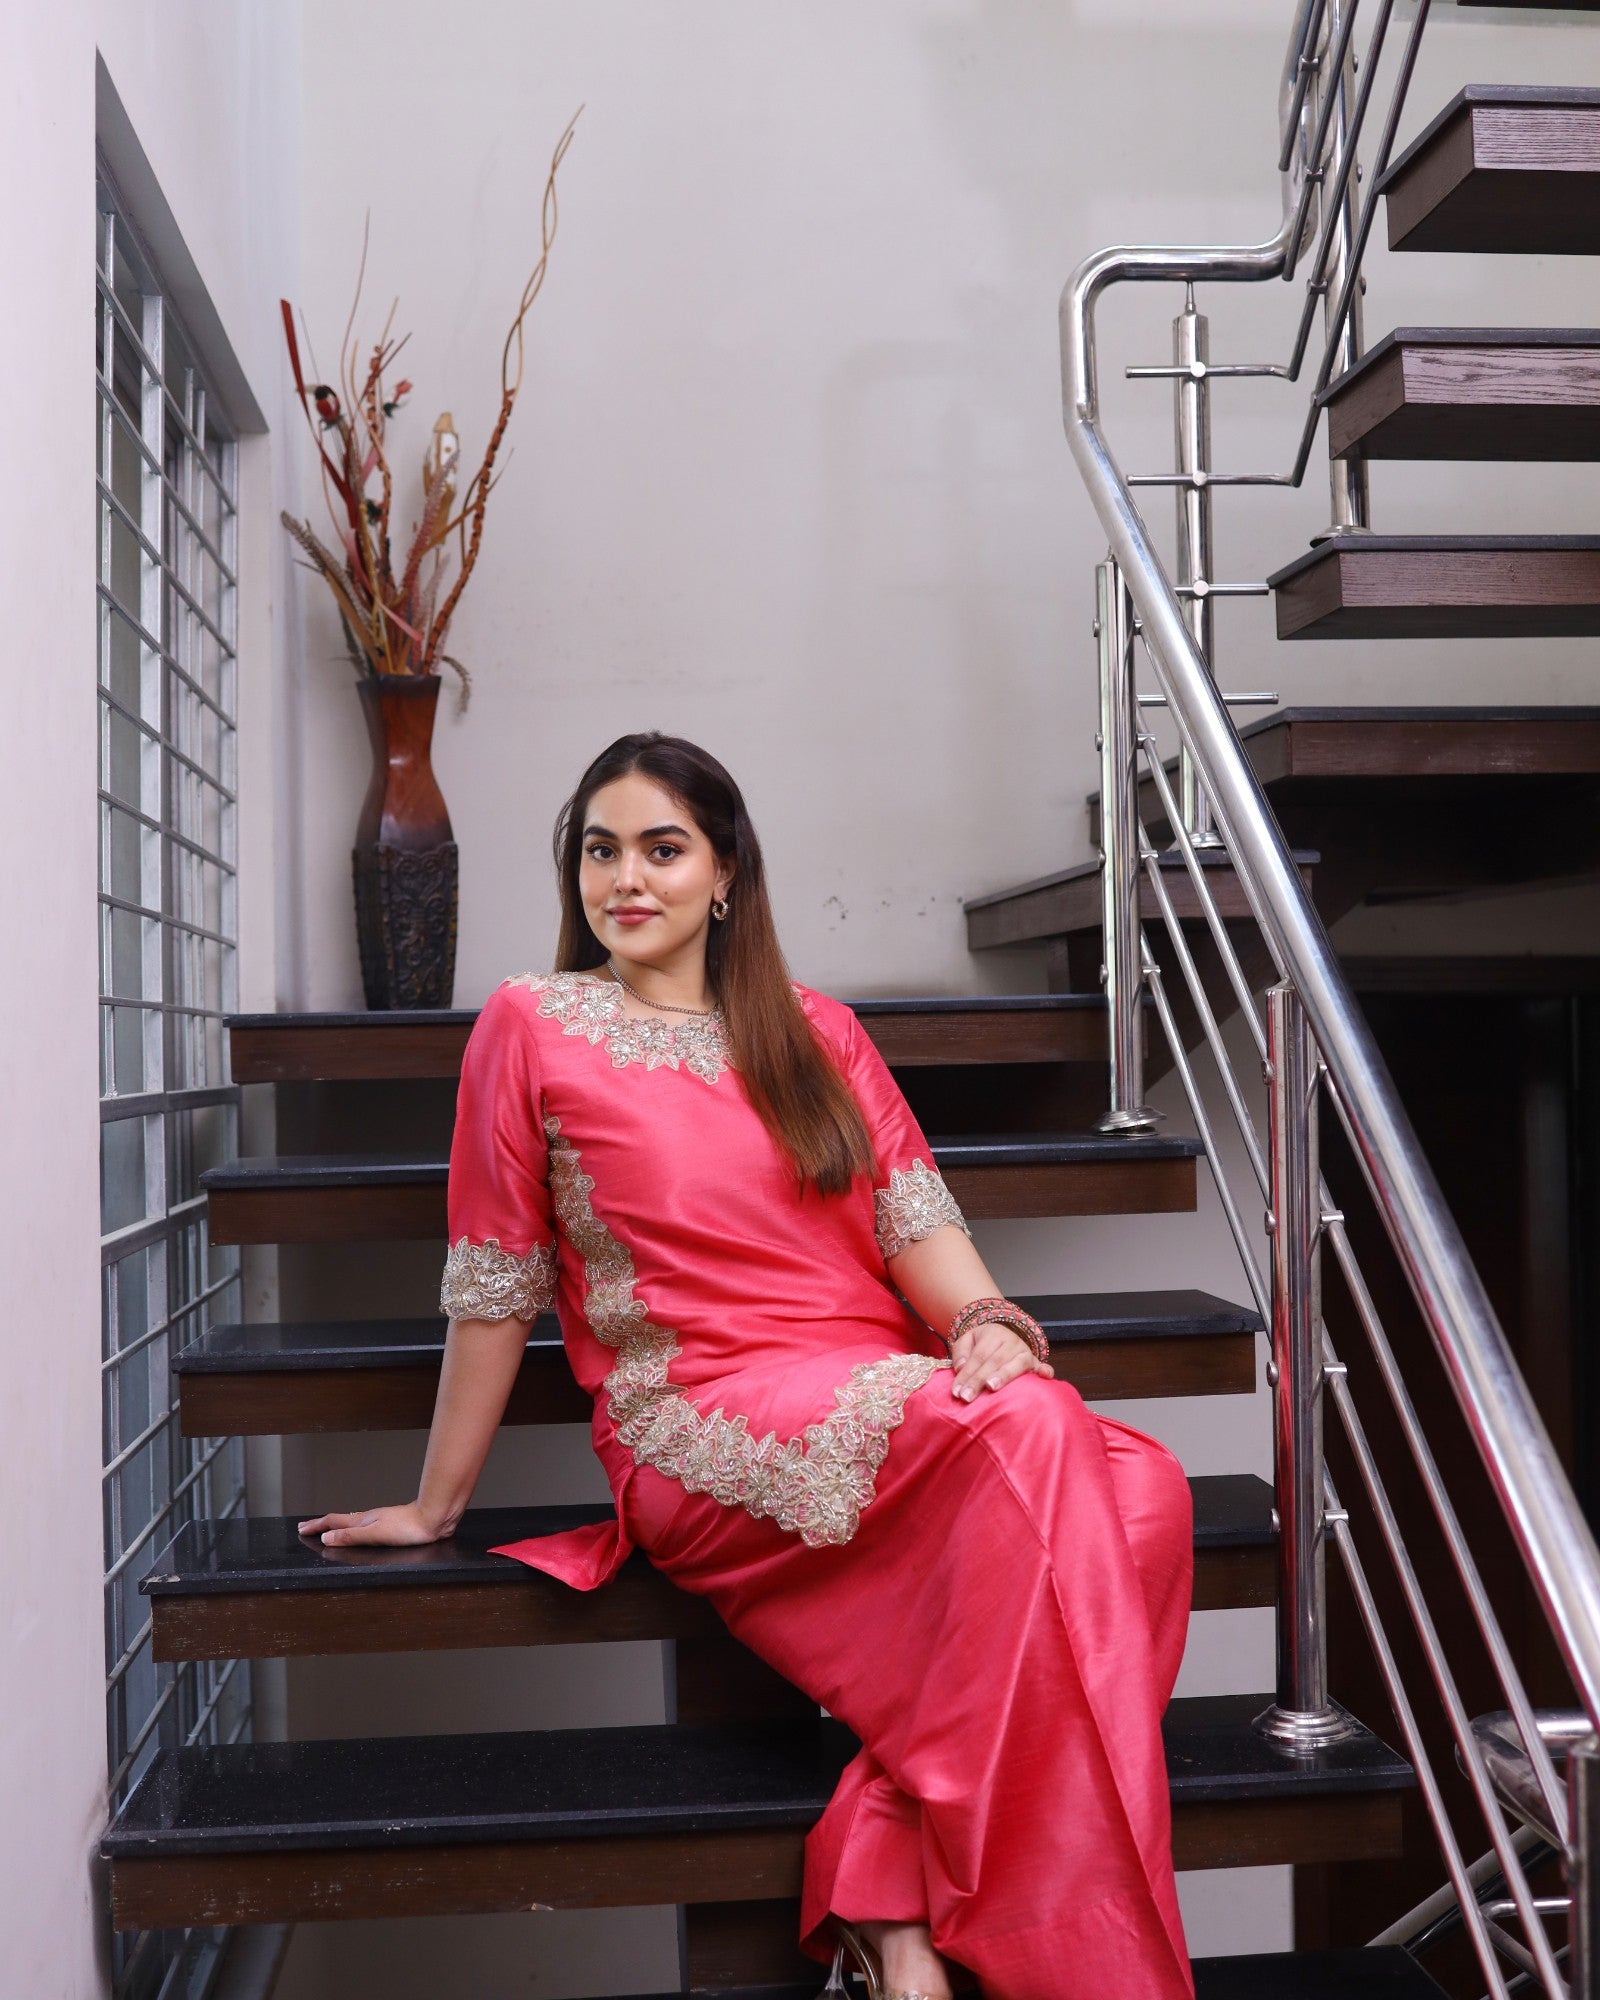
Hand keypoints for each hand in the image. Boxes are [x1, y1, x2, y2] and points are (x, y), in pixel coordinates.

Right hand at [296, 1501, 448, 1547]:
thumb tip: (326, 1537)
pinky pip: (362, 1525)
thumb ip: (351, 1536)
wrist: (433, 1518)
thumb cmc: (409, 1527)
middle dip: (321, 1524)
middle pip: (339, 1520)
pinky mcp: (389, 1525)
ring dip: (335, 1525)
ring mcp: (379, 1520)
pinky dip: (351, 1527)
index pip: (333, 1523)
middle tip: (306, 1527)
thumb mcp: (375, 1534)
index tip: (301, 1529)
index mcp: (362, 1521)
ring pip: (351, 1521)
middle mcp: (369, 1519)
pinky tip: (358, 1530)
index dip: (316, 1526)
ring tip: (326, 1528)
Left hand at [949, 1323, 1053, 1401]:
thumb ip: (961, 1352)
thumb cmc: (981, 1343)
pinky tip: (1045, 1376)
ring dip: (1004, 1376)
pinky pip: (1041, 1365)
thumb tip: (961, 1367)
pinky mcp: (1035, 1362)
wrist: (1001, 1334)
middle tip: (967, 1397)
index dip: (967, 1374)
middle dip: (979, 1380)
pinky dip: (1045, 1370)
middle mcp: (1012, 1341)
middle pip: (995, 1362)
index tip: (957, 1392)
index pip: (979, 1356)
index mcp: (994, 1333)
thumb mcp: (967, 1340)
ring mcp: (1026, 1352)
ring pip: (1016, 1364)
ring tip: (991, 1388)